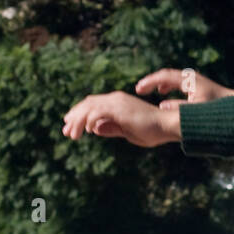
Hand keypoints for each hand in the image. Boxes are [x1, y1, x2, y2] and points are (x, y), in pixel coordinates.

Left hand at [61, 91, 177, 146]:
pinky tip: (88, 131)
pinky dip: (89, 121)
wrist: (168, 126)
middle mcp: (116, 98)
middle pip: (87, 103)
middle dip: (74, 117)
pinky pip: (97, 113)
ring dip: (78, 121)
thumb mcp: (127, 132)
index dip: (79, 114)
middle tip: (66, 131)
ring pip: (89, 107)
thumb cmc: (152, 130)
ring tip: (72, 135)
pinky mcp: (120, 110)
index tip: (70, 126)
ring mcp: (118, 103)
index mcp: (118, 102)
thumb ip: (112, 128)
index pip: (93, 103)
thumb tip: (94, 128)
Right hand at [135, 68, 233, 109]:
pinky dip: (168, 87)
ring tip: (147, 91)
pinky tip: (163, 96)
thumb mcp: (195, 110)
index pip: (165, 76)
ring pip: (171, 78)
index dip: (150, 81)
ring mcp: (194, 81)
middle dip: (152, 81)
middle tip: (139, 89)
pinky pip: (177, 83)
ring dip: (159, 84)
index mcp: (189, 80)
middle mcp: (191, 78)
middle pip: (166, 75)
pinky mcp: (197, 86)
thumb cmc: (216, 109)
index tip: (138, 89)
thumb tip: (161, 106)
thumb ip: (177, 108)